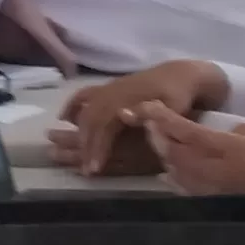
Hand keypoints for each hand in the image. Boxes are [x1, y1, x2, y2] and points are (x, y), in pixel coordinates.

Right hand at [53, 61, 229, 171]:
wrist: (181, 75)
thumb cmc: (179, 96)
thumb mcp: (173, 107)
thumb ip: (152, 113)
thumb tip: (124, 116)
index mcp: (128, 98)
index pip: (105, 125)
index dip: (98, 147)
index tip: (94, 169)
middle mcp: (113, 92)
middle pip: (92, 120)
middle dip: (86, 145)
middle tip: (86, 169)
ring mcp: (109, 88)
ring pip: (86, 110)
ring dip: (79, 132)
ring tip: (78, 154)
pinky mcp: (108, 88)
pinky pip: (84, 95)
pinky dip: (72, 105)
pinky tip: (63, 118)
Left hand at [136, 109, 244, 197]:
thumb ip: (241, 132)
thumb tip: (224, 134)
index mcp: (225, 148)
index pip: (185, 131)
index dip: (163, 118)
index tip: (148, 106)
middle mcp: (209, 169)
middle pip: (172, 150)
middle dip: (157, 134)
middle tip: (148, 121)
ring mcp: (207, 188)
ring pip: (174, 169)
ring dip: (163, 153)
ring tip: (157, 140)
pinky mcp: (210, 203)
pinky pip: (183, 187)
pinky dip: (172, 176)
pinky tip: (168, 171)